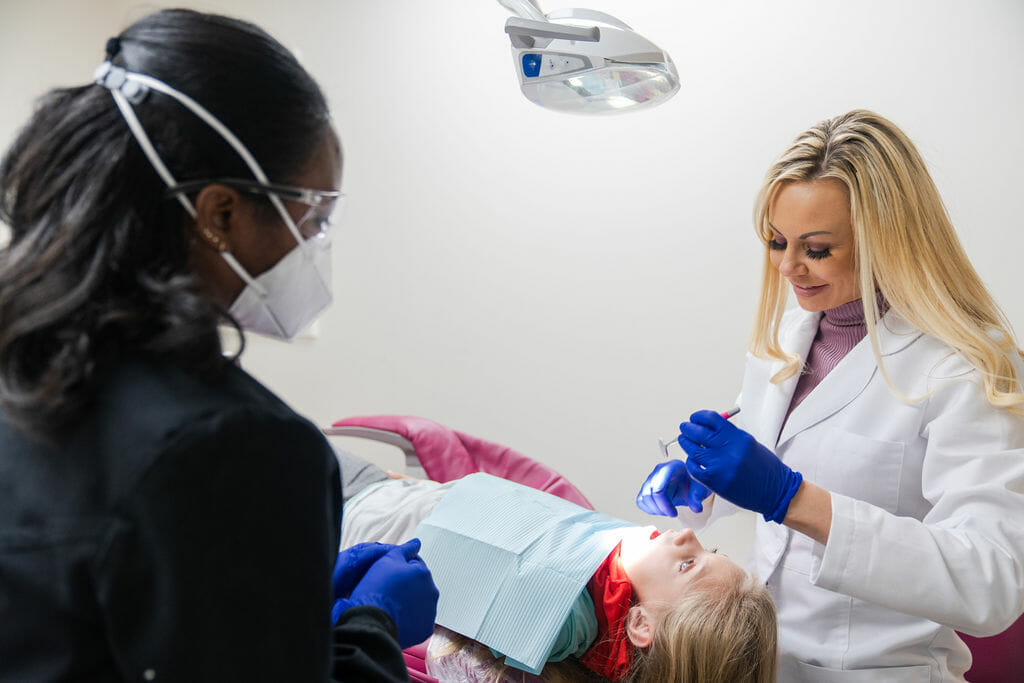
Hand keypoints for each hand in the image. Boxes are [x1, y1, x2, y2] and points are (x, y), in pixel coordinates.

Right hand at [332, 538, 438, 647]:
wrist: (371, 621)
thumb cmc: (377, 589)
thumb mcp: (387, 560)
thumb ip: (404, 550)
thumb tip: (417, 542)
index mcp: (424, 573)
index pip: (414, 565)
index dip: (399, 569)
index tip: (387, 577)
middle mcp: (432, 592)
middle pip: (419, 585)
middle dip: (407, 586)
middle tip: (388, 592)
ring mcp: (430, 612)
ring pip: (420, 603)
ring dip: (410, 603)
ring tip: (391, 606)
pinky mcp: (425, 630)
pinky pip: (418, 622)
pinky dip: (410, 620)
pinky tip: (397, 619)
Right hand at [636, 459, 711, 515]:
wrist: (690, 483)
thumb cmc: (693, 482)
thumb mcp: (700, 488)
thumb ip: (697, 497)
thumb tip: (696, 508)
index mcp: (672, 467)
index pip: (660, 483)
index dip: (665, 501)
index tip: (674, 513)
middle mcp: (658, 472)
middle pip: (650, 492)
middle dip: (661, 508)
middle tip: (673, 514)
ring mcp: (650, 479)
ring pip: (644, 498)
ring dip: (656, 510)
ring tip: (668, 511)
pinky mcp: (646, 488)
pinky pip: (641, 501)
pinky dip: (650, 510)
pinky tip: (661, 510)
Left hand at [679, 410, 802, 522]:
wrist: (775, 492)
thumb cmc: (764, 468)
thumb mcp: (749, 444)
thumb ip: (729, 435)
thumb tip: (707, 428)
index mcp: (738, 437)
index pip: (711, 419)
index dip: (699, 416)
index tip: (694, 418)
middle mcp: (728, 449)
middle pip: (698, 432)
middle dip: (688, 428)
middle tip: (685, 427)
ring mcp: (719, 466)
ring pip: (693, 450)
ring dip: (686, 443)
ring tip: (684, 440)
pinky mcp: (713, 481)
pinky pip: (693, 467)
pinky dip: (691, 462)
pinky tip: (693, 460)